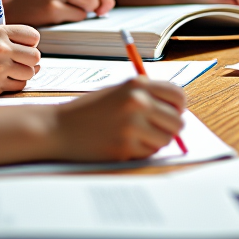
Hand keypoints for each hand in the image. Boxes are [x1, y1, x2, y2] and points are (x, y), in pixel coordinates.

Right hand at [0, 24, 40, 97]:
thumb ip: (10, 40)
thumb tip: (36, 58)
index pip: (33, 36)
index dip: (31, 43)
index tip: (24, 47)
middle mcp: (0, 49)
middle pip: (35, 56)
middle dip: (30, 60)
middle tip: (18, 62)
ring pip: (29, 73)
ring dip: (22, 74)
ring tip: (8, 71)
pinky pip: (18, 87)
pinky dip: (14, 84)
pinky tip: (2, 80)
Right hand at [5, 0, 115, 25]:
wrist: (11, 12)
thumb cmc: (37, 2)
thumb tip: (106, 1)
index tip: (104, 6)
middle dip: (101, 4)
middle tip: (96, 13)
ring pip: (90, 1)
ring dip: (86, 12)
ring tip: (72, 14)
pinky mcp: (51, 7)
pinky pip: (77, 16)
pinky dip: (74, 19)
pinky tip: (60, 18)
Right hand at [50, 77, 186, 160]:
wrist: (60, 128)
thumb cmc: (91, 110)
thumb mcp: (120, 92)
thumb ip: (148, 97)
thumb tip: (177, 111)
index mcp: (137, 84)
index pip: (178, 95)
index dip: (178, 106)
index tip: (172, 112)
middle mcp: (137, 102)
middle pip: (177, 121)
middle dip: (170, 128)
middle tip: (157, 129)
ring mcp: (132, 126)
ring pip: (165, 140)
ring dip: (156, 142)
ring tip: (137, 136)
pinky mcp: (125, 148)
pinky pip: (149, 154)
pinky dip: (142, 152)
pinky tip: (124, 144)